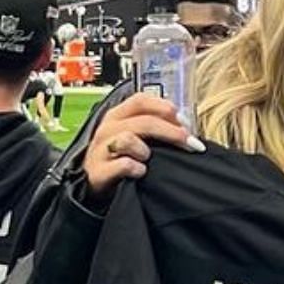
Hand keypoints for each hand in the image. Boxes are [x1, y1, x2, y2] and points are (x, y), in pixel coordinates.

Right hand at [82, 92, 204, 197]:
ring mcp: (101, 149)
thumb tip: (186, 127)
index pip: (141, 100)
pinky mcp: (99, 170)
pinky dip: (136, 168)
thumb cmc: (119, 157)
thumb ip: (154, 127)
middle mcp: (108, 128)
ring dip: (146, 149)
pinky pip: (123, 165)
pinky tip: (141, 172)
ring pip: (128, 139)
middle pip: (143, 121)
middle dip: (171, 132)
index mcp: (118, 115)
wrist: (94, 184)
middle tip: (189, 143)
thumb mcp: (134, 136)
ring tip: (149, 158)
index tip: (185, 122)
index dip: (165, 108)